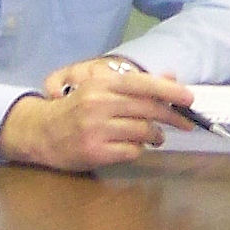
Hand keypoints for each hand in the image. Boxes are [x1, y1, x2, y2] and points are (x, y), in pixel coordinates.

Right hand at [0, 58, 195, 171]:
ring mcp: (96, 129)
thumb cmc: (74, 109)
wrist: (40, 132)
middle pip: (147, 109)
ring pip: (143, 132)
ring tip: (155, 137)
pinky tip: (133, 147)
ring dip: (155, 136)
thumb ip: (135, 84)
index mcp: (101, 85)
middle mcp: (98, 104)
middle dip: (171, 117)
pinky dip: (138, 150)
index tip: (189, 98)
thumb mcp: (100, 89)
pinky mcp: (95, 152)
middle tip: (184, 123)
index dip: (169, 91)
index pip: (142, 84)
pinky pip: (132, 151)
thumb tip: (171, 78)